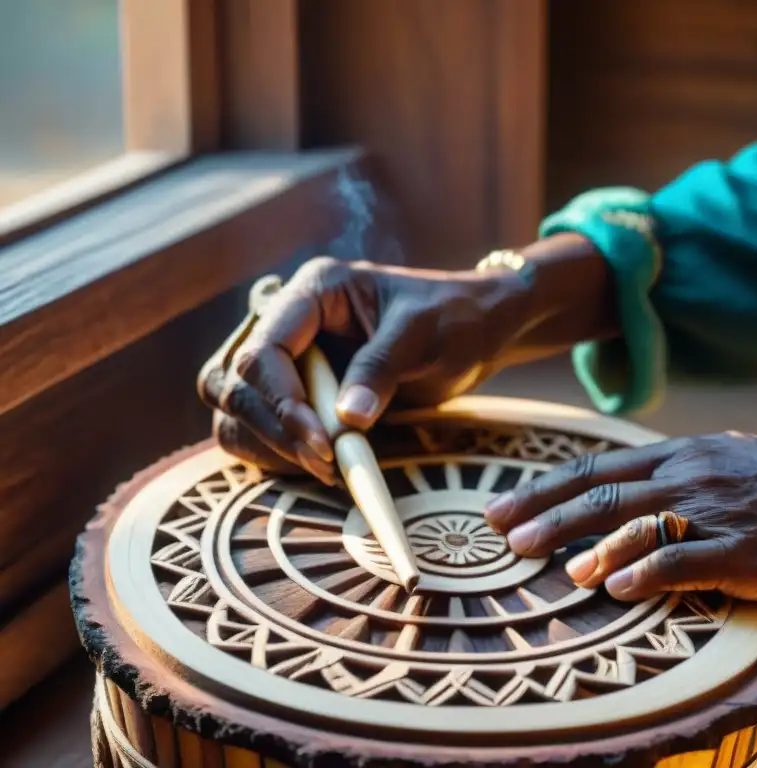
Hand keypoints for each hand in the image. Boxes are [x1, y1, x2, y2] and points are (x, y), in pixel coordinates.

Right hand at [197, 234, 614, 484]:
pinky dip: (274, 454)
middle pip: (231, 382)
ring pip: (232, 411)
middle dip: (270, 428)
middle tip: (324, 463)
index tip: (323, 443)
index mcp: (311, 291)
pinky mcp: (294, 394)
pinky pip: (255, 431)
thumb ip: (382, 367)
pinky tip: (318, 466)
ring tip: (325, 469)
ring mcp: (286, 360)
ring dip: (266, 447)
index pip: (264, 350)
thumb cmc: (453, 317)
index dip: (283, 402)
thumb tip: (348, 419)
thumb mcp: (424, 333)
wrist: (474, 331)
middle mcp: (285, 322)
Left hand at [483, 432, 756, 607]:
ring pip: (637, 523)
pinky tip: (618, 590)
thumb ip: (688, 475)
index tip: (504, 505)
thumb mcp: (740, 463)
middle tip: (501, 533)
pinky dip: (648, 572)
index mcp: (691, 452)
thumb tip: (638, 495)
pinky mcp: (754, 550)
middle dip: (545, 512)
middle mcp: (697, 473)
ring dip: (587, 547)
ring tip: (553, 569)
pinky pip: (689, 560)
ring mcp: (723, 511)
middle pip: (603, 491)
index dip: (546, 486)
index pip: (600, 467)